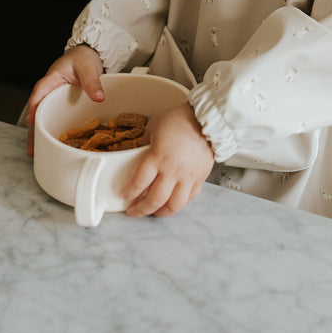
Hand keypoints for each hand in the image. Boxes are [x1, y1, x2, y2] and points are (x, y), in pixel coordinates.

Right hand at [25, 44, 103, 156]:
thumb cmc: (83, 58)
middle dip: (33, 130)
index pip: (39, 93)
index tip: (32, 123)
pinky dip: (51, 127)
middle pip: (37, 111)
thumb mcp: (88, 67)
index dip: (34, 109)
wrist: (88, 54)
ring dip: (39, 132)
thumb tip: (98, 97)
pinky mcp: (60, 103)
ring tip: (36, 151)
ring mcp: (53, 97)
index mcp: (51, 79)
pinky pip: (53, 115)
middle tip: (32, 148)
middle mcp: (49, 90)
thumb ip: (92, 82)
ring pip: (43, 116)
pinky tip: (52, 140)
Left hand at [123, 103, 214, 217]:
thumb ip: (145, 145)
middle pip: (155, 199)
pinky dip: (179, 204)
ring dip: (161, 213)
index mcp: (158, 156)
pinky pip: (189, 198)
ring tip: (154, 213)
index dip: (130, 192)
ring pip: (174, 205)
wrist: (206, 119)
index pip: (139, 182)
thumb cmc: (180, 120)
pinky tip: (172, 204)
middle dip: (141, 209)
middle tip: (134, 212)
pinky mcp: (200, 178)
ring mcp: (187, 176)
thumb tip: (139, 156)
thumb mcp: (155, 127)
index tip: (125, 195)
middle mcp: (172, 170)